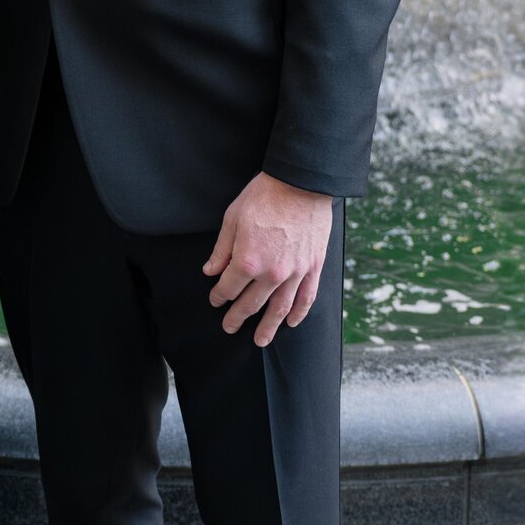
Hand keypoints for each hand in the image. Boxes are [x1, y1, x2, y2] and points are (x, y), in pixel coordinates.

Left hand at [204, 172, 332, 347]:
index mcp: (247, 260)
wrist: (300, 184)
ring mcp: (295, 273)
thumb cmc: (263, 197)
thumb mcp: (232, 218)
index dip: (219, 296)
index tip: (215, 300)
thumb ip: (222, 249)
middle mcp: (271, 273)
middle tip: (229, 326)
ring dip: (268, 327)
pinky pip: (306, 298)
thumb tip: (211, 271)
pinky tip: (291, 323)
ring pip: (279, 309)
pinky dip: (299, 313)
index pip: (228, 287)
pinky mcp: (313, 268)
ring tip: (260, 341)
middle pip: (251, 303)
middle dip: (238, 317)